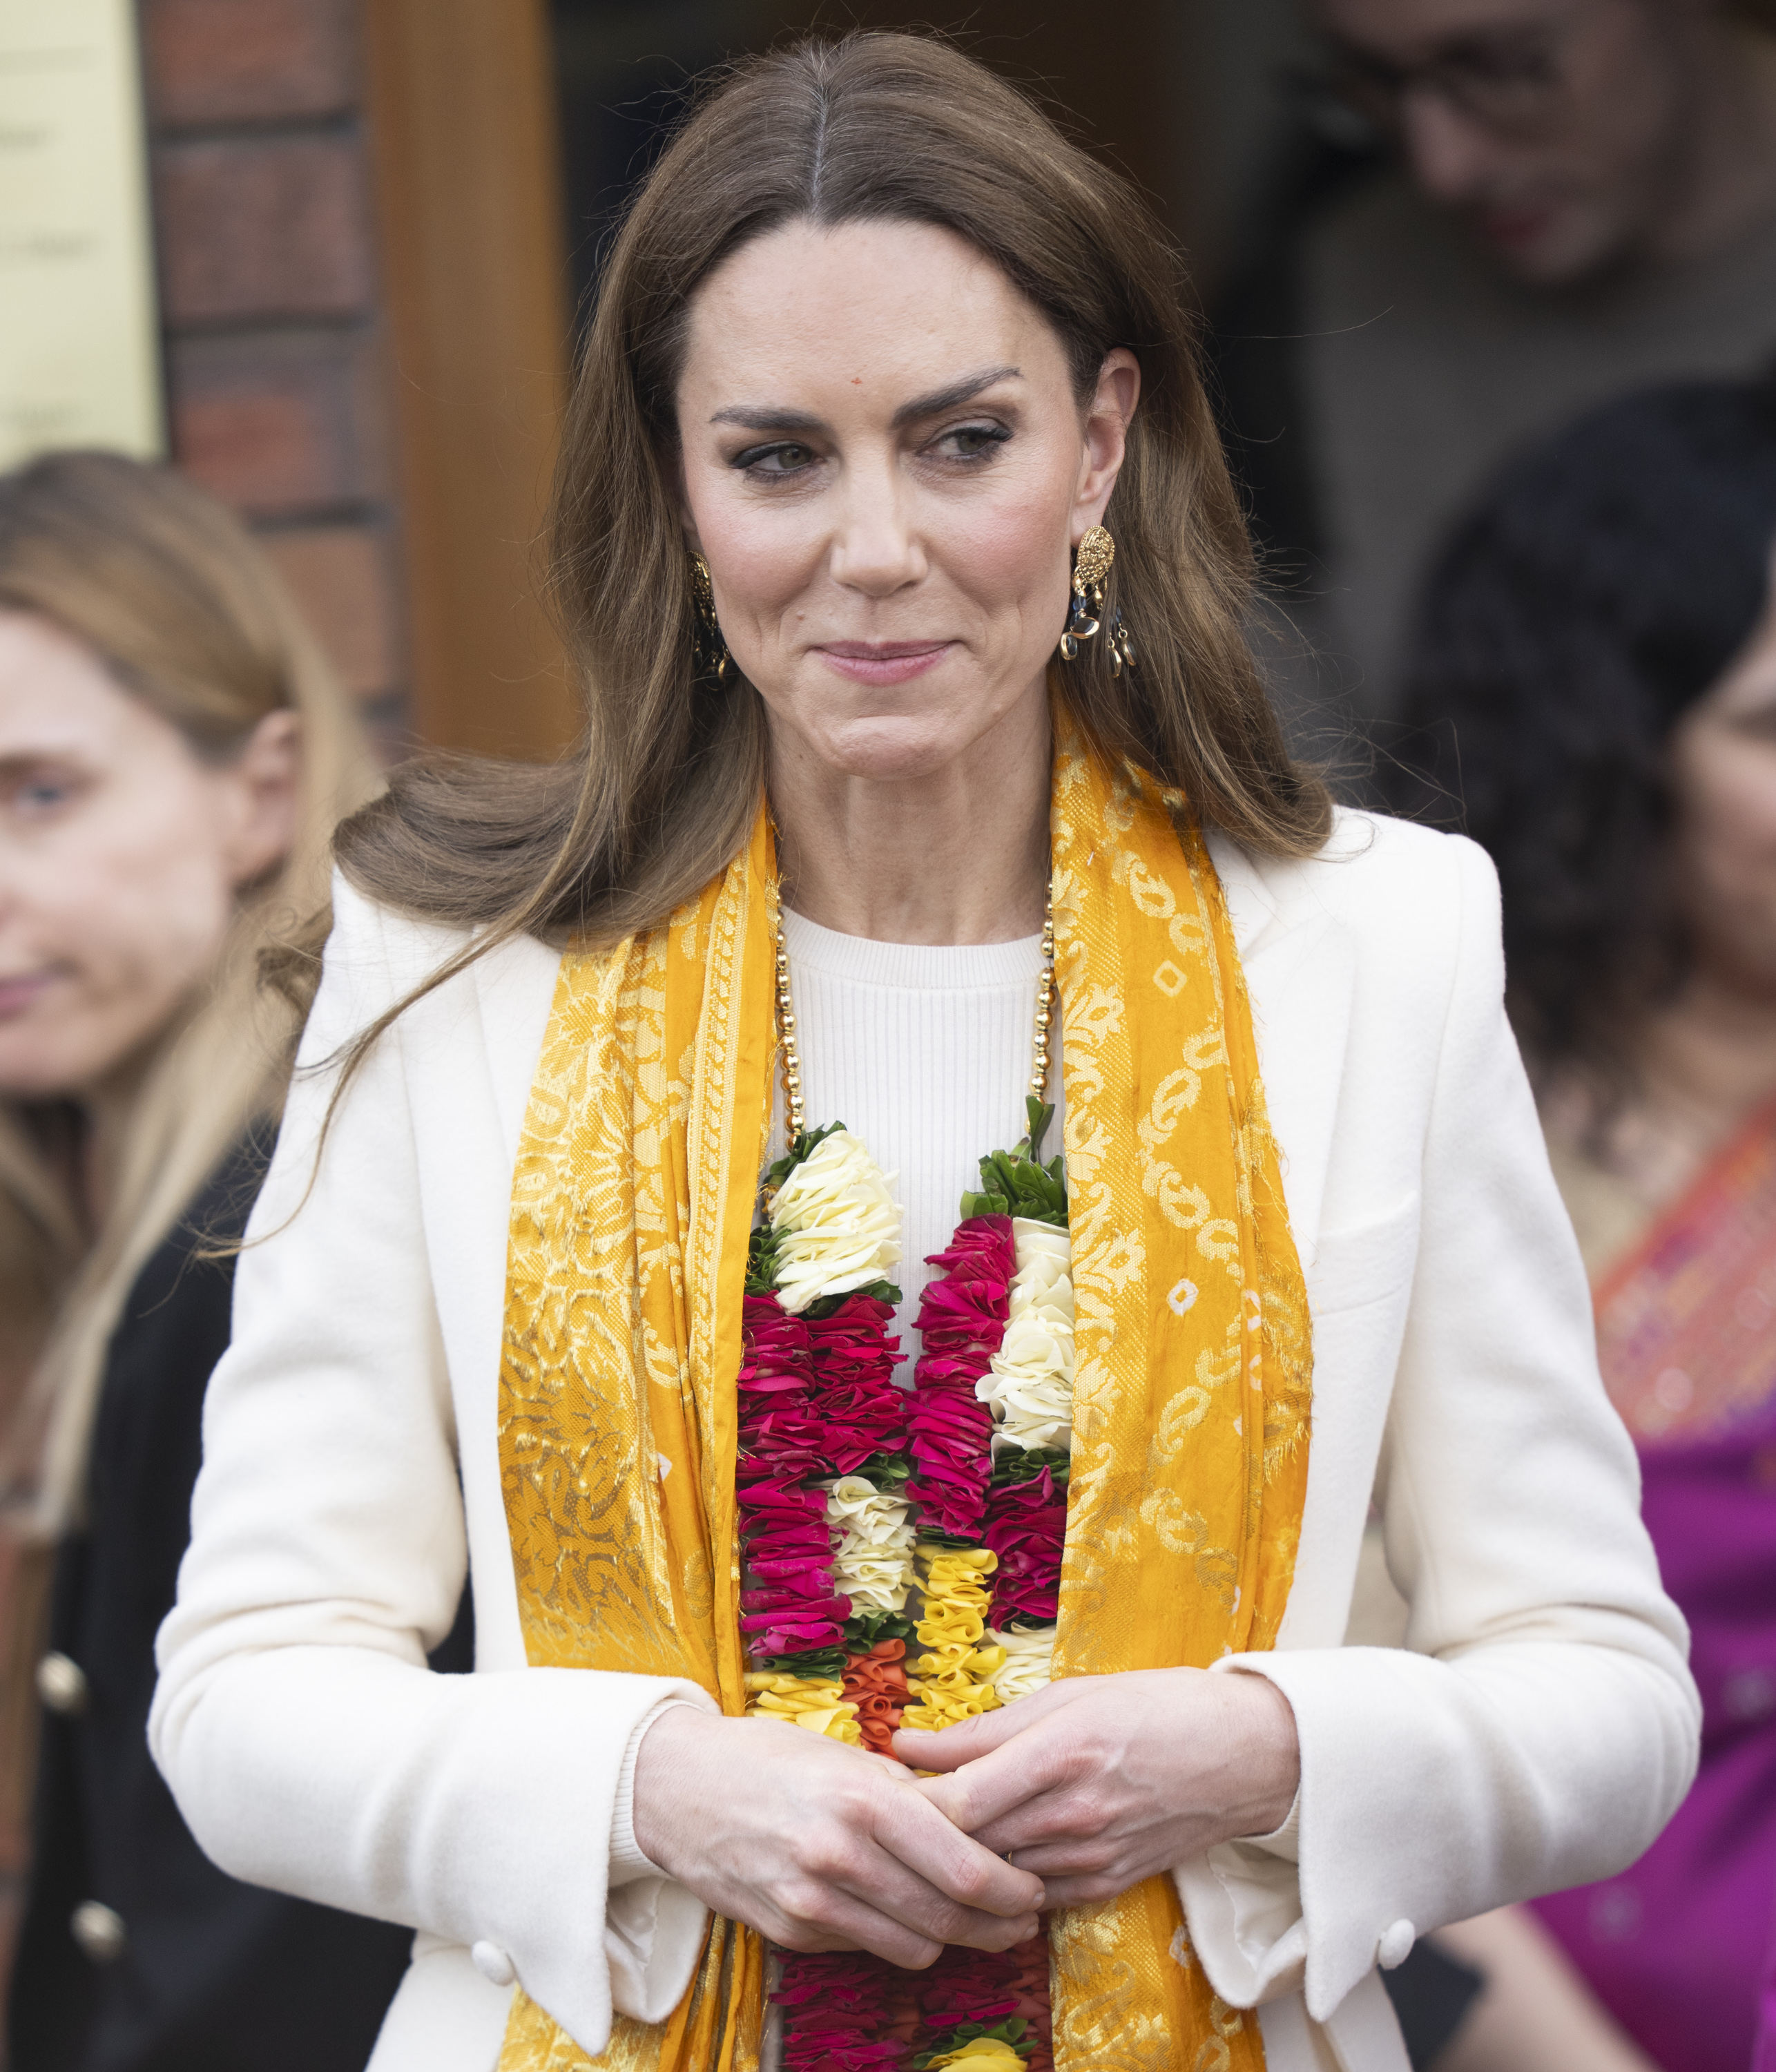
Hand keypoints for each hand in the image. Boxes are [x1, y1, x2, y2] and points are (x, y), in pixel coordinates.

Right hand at [632, 1707, 1045, 1966]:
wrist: (676, 1787)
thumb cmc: (768, 1757)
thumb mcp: (846, 1755)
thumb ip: (909, 1794)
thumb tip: (975, 1825)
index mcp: (865, 1799)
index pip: (965, 1869)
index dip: (1012, 1889)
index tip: (1032, 1887)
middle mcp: (840, 1855)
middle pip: (948, 1917)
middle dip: (997, 1924)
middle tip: (1021, 1918)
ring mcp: (811, 1901)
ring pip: (913, 1946)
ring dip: (951, 1939)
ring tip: (972, 1921)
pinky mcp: (789, 1932)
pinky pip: (864, 1947)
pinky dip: (892, 1935)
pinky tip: (902, 1913)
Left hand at [895, 1668, 1299, 1907]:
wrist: (1244, 1757)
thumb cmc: (1156, 1707)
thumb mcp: (1069, 1694)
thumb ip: (985, 1728)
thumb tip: (909, 1744)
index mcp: (1062, 1752)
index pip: (960, 1800)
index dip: (912, 1801)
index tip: (886, 1784)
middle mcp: (1075, 1812)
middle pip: (971, 1842)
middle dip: (927, 1828)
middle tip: (896, 1806)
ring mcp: (1093, 1856)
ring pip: (998, 1873)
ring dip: (964, 1854)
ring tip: (942, 1825)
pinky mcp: (1107, 1885)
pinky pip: (1034, 1895)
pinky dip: (1007, 1876)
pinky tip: (997, 1848)